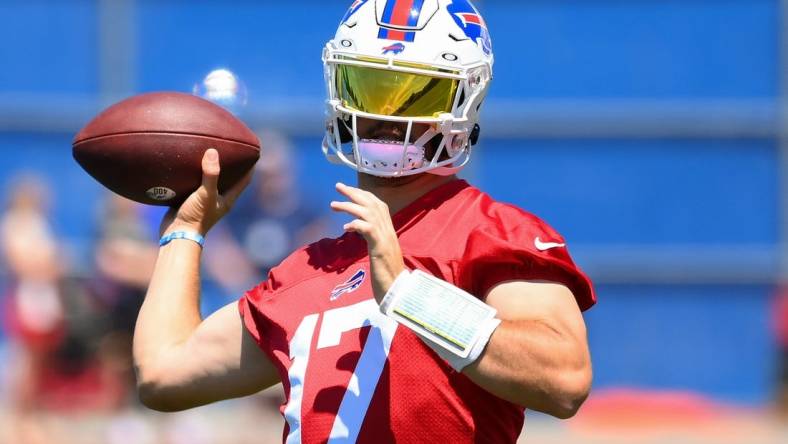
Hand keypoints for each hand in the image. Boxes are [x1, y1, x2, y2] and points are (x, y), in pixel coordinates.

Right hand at [160, 149, 252, 236]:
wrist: (176, 235)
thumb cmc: (195, 218)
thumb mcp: (205, 194)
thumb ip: (211, 175)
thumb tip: (213, 152)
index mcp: (228, 199)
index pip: (244, 180)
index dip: (249, 166)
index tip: (252, 152)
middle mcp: (218, 199)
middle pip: (229, 178)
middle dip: (230, 164)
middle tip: (229, 147)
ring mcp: (204, 200)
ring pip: (210, 180)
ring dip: (211, 168)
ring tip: (208, 151)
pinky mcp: (190, 200)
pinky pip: (194, 183)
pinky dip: (194, 173)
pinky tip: (189, 162)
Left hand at [330, 183, 404, 302]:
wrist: (398, 291)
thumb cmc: (387, 276)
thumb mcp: (379, 254)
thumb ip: (372, 239)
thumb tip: (359, 229)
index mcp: (389, 231)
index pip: (378, 205)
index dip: (364, 195)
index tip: (349, 189)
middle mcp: (389, 231)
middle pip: (373, 204)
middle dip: (355, 193)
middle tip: (338, 186)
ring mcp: (386, 239)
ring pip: (369, 213)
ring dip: (350, 206)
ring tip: (334, 204)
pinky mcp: (380, 248)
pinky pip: (368, 229)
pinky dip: (356, 224)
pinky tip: (345, 227)